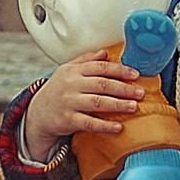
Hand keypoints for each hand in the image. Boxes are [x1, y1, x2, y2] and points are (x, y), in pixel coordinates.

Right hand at [22, 53, 143, 159]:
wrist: (38, 113)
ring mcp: (69, 102)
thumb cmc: (57, 90)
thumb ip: (86, 60)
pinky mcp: (68, 120)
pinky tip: (118, 127)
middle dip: (124, 88)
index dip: (120, 70)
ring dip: (118, 105)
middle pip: (102, 84)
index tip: (136, 75)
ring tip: (134, 107)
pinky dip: (105, 125)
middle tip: (141, 92)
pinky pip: (89, 123)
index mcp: (74, 71)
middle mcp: (71, 85)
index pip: (101, 68)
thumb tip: (105, 52)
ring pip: (98, 102)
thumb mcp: (67, 71)